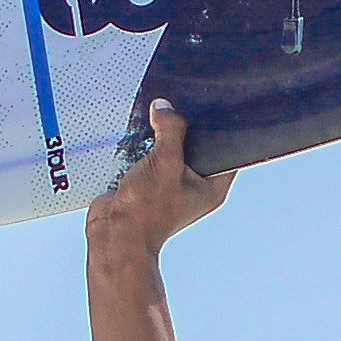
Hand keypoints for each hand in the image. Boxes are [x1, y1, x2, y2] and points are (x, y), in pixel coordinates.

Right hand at [91, 100, 231, 254]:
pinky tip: (141, 132)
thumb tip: (165, 107)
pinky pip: (153, 156)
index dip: (220, 127)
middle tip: (180, 107)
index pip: (226, 149)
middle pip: (197, 146)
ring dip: (164, 135)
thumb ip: (170, 130)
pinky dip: (147, 144)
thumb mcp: (165, 162)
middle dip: (187, 127)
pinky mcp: (150, 182)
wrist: (114, 234)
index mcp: (211, 186)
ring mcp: (172, 184)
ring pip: (173, 149)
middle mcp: (195, 185)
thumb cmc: (146, 211)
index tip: (211, 105)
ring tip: (158, 116)